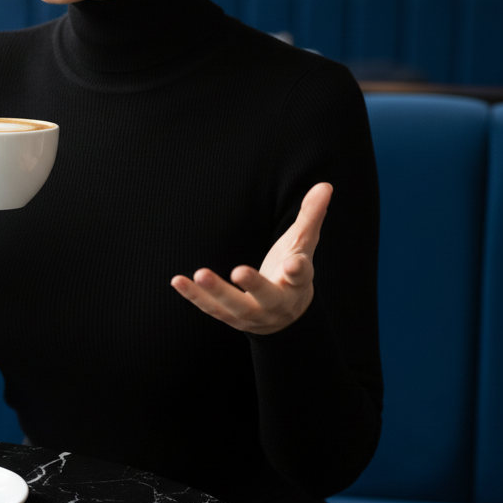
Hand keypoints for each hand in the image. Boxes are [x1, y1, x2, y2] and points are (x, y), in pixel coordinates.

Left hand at [170, 182, 332, 335]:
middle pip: (266, 296)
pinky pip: (211, 309)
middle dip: (254, 285)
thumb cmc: (292, 272)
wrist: (286, 317)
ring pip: (234, 306)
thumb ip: (311, 216)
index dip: (298, 270)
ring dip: (215, 292)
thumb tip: (325, 185)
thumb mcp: (304, 244)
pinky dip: (194, 296)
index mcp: (298, 283)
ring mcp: (253, 314)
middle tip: (238, 271)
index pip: (300, 276)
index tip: (295, 264)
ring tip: (200, 274)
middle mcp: (276, 302)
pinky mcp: (230, 317)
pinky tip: (178, 280)